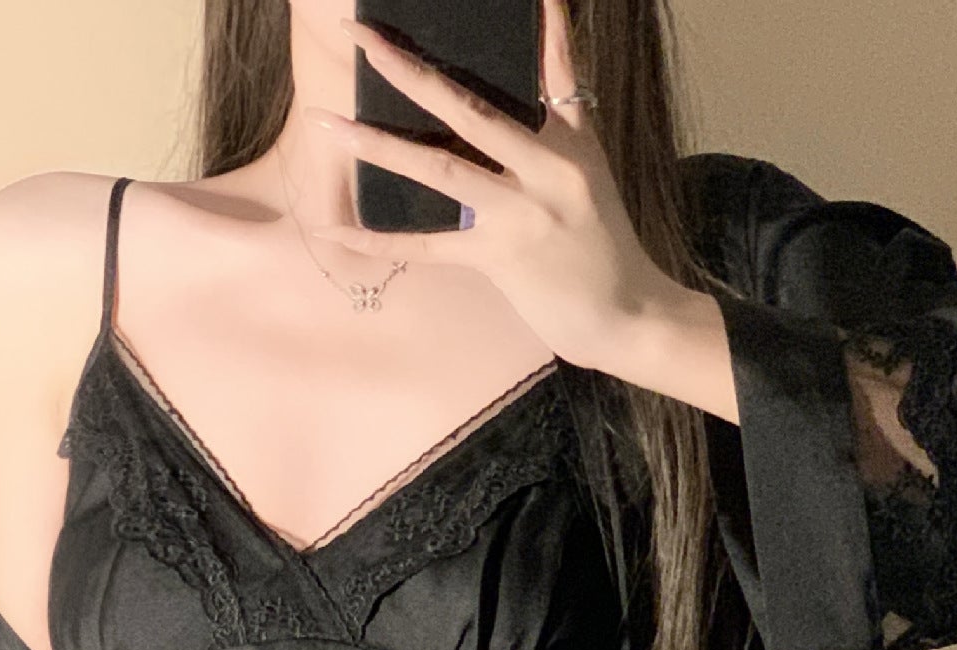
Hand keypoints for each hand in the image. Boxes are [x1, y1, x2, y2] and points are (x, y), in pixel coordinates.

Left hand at [301, 0, 671, 372]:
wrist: (626, 313)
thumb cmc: (603, 238)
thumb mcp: (591, 160)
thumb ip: (564, 96)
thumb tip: (547, 22)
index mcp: (567, 141)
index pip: (544, 68)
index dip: (525, 28)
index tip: (447, 19)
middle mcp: (544, 170)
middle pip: (469, 110)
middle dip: (411, 74)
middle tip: (362, 39)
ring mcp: (519, 217)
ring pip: (440, 170)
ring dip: (380, 147)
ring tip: (330, 124)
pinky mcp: (497, 260)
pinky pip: (427, 245)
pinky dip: (378, 240)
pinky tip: (334, 231)